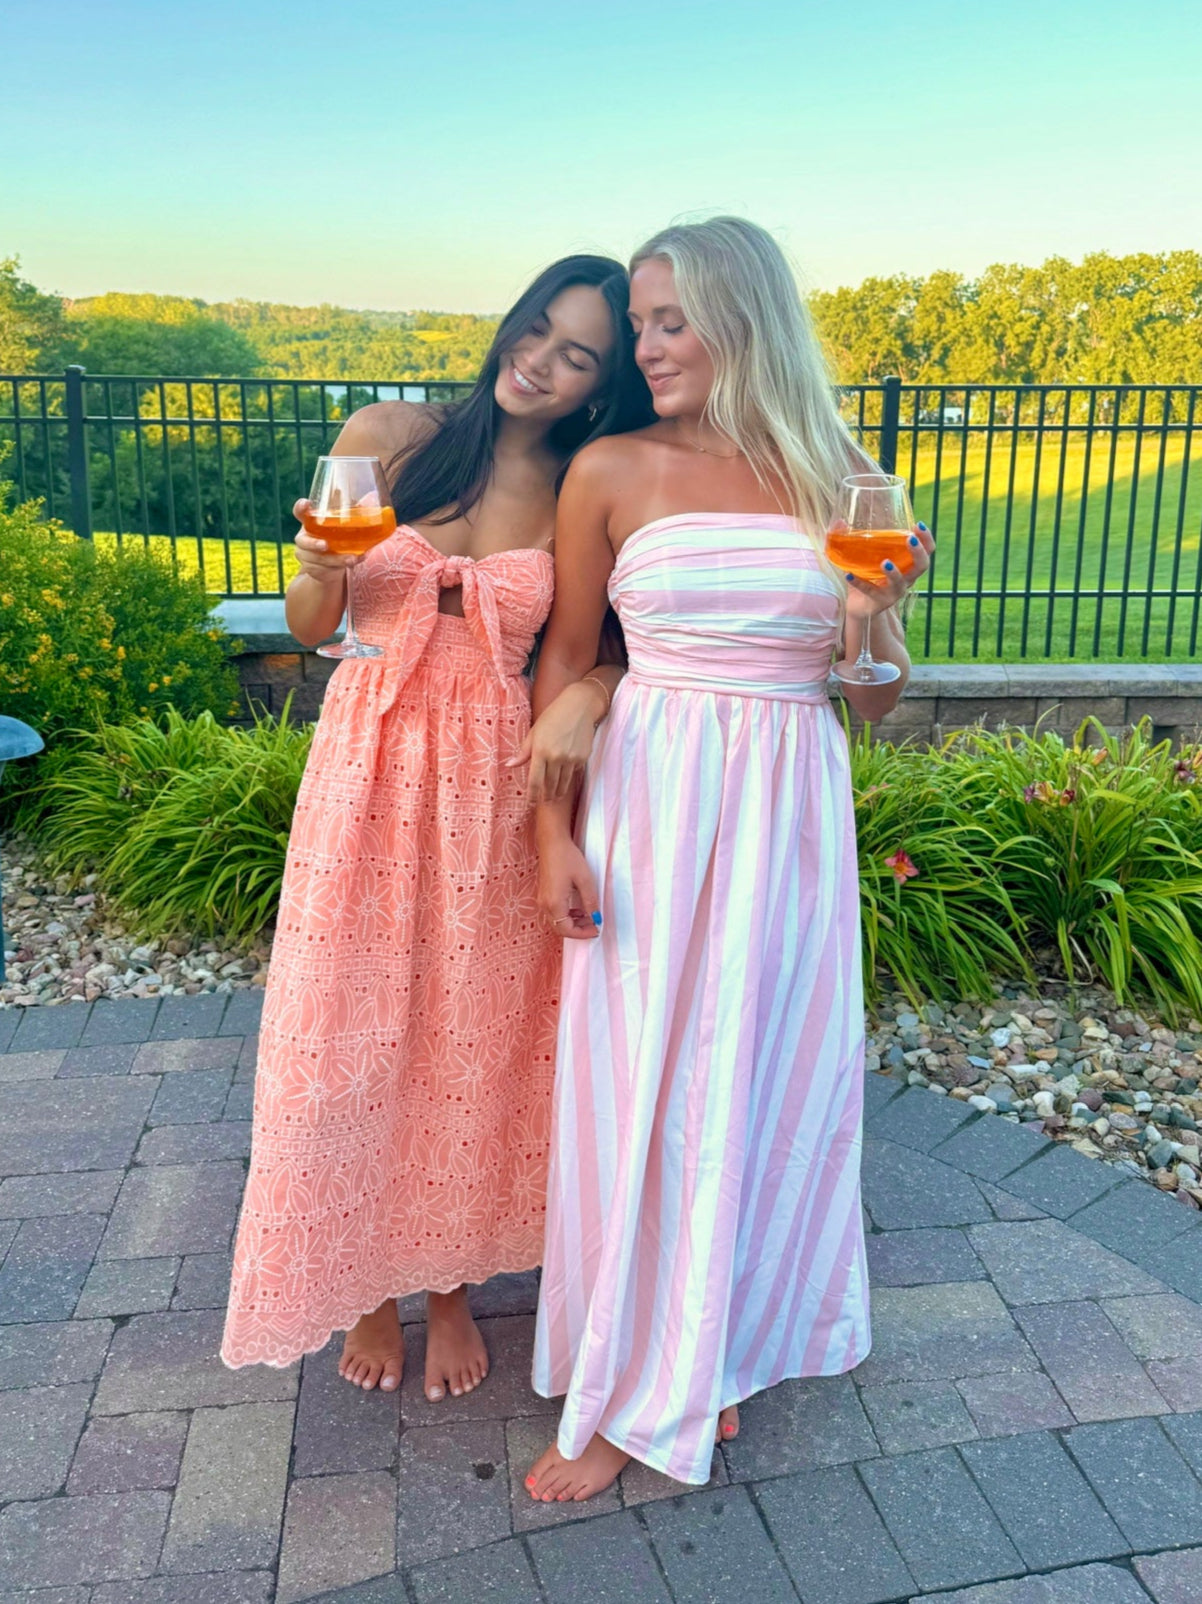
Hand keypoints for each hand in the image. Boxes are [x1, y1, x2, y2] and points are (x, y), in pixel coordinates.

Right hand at [292, 498, 363, 585]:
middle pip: (303, 541)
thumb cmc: (333, 537)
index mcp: (309, 522)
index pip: (300, 512)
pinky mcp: (313, 568)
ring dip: (336, 559)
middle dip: (314, 544)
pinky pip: (326, 568)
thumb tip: (360, 505)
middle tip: (325, 545)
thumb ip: (346, 513)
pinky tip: (355, 561)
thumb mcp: (338, 525)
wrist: (328, 564)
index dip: (300, 507)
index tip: (306, 503)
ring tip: (352, 558)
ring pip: (319, 558)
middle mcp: (304, 538)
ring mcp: (306, 555)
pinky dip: (342, 565)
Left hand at [509, 679, 606, 802]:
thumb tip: (509, 765)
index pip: (534, 780)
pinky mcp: (582, 757)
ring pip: (563, 782)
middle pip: (550, 784)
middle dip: (546, 796)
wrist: (579, 706)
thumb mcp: (535, 732)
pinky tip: (566, 780)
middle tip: (545, 802)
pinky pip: (574, 772)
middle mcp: (556, 757)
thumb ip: (524, 752)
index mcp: (540, 750)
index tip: (530, 802)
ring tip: (555, 797)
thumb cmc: (553, 716)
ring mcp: (570, 758)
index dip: (532, 794)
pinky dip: (569, 778)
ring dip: (558, 792)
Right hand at [537, 837, 601, 940]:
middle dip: (578, 930)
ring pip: (557, 922)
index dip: (582, 933)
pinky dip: (567, 915)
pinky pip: (554, 913)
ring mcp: (542, 899)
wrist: (552, 842)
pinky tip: (578, 908)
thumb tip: (596, 918)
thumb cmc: (568, 858)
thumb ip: (590, 902)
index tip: (597, 929)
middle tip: (594, 924)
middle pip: (560, 928)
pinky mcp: (544, 894)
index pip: (566, 930)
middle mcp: (545, 905)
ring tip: (589, 916)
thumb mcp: (585, 880)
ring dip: (573, 923)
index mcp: (554, 903)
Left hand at [836, 522, 934, 621]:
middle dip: (918, 552)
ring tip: (885, 562)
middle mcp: (906, 579)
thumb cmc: (868, 577)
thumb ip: (856, 539)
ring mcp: (893, 592)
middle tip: (910, 539)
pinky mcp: (878, 602)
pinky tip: (849, 575)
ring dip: (894, 572)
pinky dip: (859, 583)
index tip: (918, 524)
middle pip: (922, 566)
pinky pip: (870, 591)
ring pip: (900, 583)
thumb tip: (839, 520)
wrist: (859, 606)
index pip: (927, 551)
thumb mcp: (866, 557)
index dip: (927, 538)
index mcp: (908, 566)